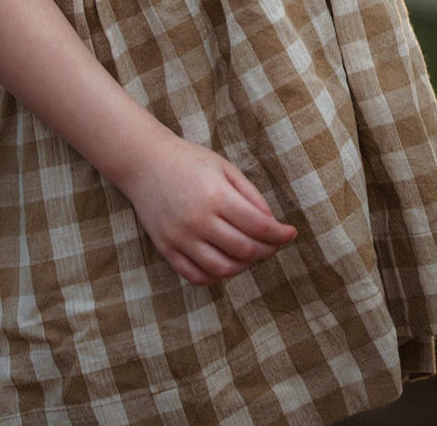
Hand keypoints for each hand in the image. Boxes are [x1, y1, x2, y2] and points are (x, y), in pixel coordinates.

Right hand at [117, 130, 296, 285]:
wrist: (145, 163)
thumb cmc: (189, 161)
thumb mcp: (225, 168)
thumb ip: (250, 195)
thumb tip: (271, 224)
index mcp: (216, 196)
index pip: (258, 226)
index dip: (280, 234)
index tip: (291, 233)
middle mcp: (198, 221)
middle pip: (244, 250)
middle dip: (268, 250)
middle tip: (275, 244)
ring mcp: (181, 238)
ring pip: (222, 269)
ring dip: (245, 266)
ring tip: (252, 254)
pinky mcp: (167, 249)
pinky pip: (196, 276)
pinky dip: (216, 277)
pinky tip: (226, 263)